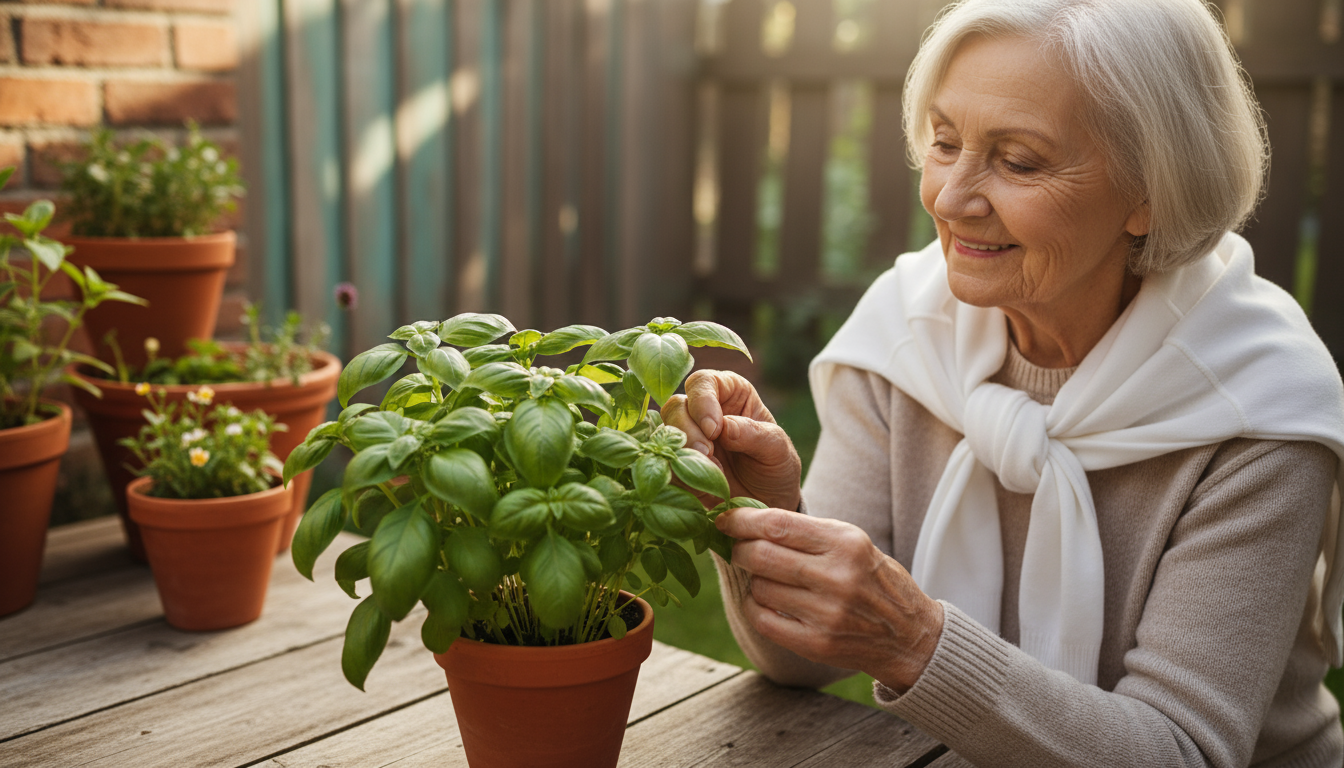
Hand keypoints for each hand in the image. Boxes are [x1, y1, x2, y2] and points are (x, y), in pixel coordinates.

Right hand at [662, 370, 801, 509]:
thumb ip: (755, 435)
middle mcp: (702, 411)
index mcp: (729, 393)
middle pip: (676, 406)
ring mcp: (686, 438)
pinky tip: (700, 484)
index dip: (702, 401)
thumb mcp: (778, 449)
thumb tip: (725, 427)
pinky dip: (677, 473)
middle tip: (707, 453)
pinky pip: (663, 463)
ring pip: (664, 434)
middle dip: (688, 430)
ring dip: (682, 452)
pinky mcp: (677, 464)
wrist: (768, 505)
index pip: (703, 382)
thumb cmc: (776, 468)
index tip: (714, 429)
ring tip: (710, 471)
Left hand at [717, 506, 943, 692]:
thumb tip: (748, 519)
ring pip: (759, 586)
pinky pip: (763, 619)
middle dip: (739, 549)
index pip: (777, 524)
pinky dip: (756, 607)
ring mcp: (827, 613)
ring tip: (768, 578)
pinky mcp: (816, 643)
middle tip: (738, 548)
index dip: (742, 520)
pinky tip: (766, 602)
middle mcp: (837, 576)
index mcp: (846, 543)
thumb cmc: (872, 579)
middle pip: (760, 555)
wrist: (908, 636)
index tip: (724, 518)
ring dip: (753, 580)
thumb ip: (806, 531)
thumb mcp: (852, 542)